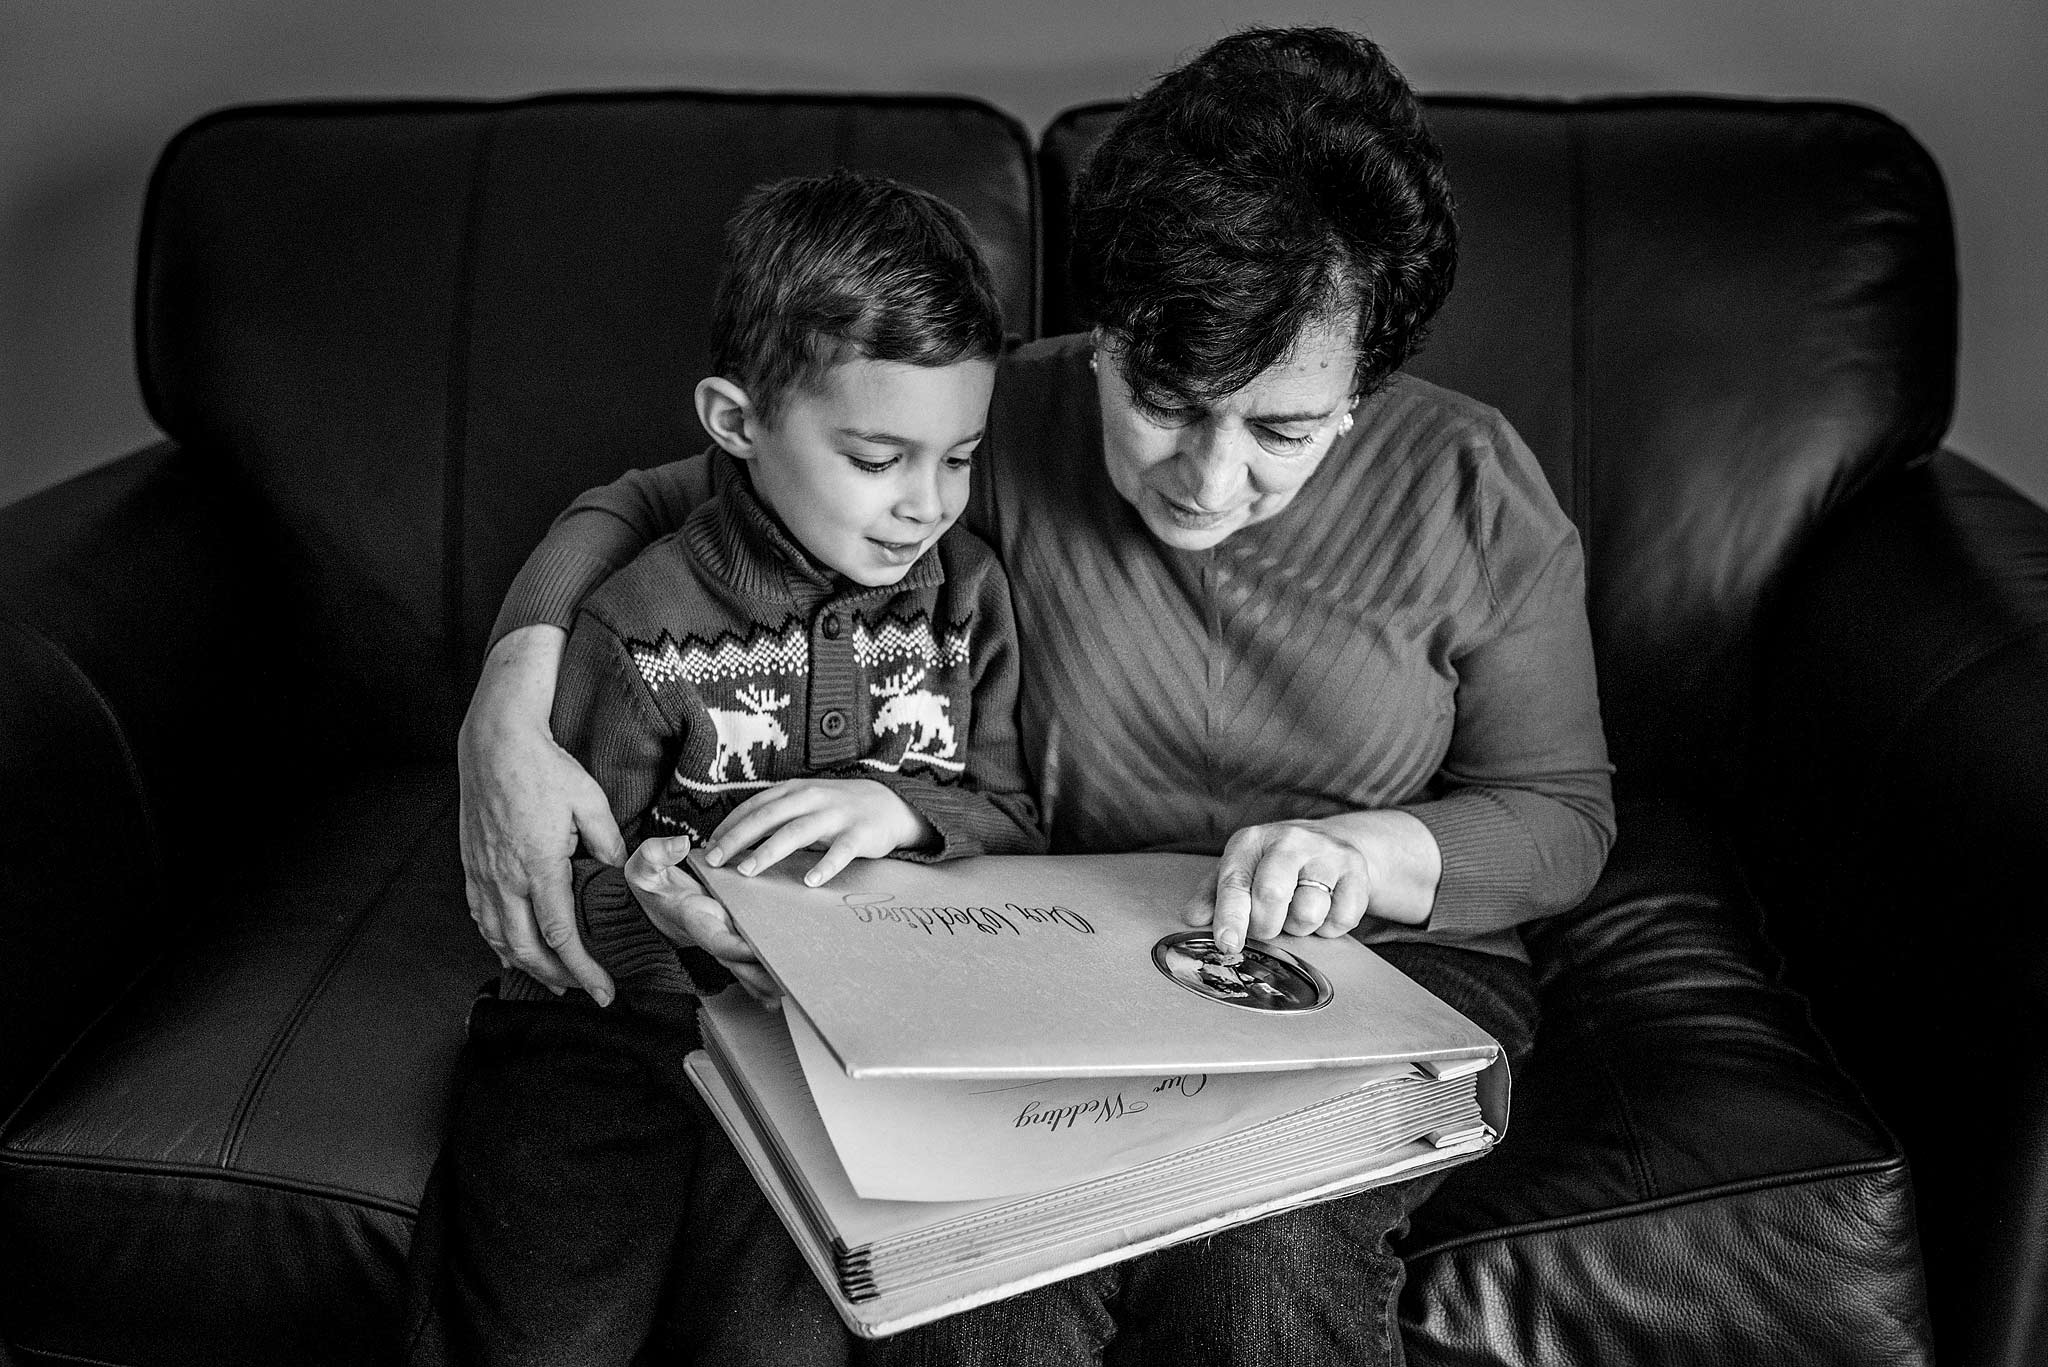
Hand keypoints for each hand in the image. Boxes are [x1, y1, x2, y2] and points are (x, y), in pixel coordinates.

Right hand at [458, 626, 624, 1003]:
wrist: (495, 742)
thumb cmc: (544, 767)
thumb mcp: (590, 801)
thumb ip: (609, 844)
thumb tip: (624, 873)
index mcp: (538, 867)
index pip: (560, 935)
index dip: (582, 970)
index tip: (602, 992)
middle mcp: (505, 878)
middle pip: (526, 948)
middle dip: (556, 977)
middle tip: (583, 991)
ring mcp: (484, 874)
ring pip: (499, 938)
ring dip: (526, 965)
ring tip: (552, 979)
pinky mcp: (472, 865)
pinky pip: (481, 916)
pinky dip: (497, 941)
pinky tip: (511, 949)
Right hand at [624, 835, 780, 1003]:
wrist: (656, 901)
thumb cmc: (653, 885)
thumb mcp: (645, 866)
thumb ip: (658, 854)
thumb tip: (680, 845)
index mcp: (696, 921)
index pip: (718, 940)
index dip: (737, 949)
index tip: (756, 950)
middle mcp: (713, 936)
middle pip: (739, 964)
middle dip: (761, 974)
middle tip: (788, 981)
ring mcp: (724, 940)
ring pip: (747, 967)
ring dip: (768, 980)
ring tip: (794, 987)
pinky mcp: (733, 938)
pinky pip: (749, 962)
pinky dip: (765, 976)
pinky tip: (784, 989)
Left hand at [704, 779, 933, 885]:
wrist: (890, 804)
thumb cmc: (837, 809)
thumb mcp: (805, 804)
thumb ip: (776, 817)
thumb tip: (736, 841)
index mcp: (794, 791)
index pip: (755, 806)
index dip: (730, 826)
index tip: (708, 848)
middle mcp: (812, 798)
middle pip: (768, 817)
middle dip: (739, 839)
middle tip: (716, 861)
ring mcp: (836, 815)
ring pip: (798, 832)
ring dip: (770, 851)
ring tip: (748, 871)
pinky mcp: (859, 833)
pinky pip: (841, 851)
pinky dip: (825, 866)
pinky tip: (810, 882)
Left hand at [1183, 811, 1440, 952]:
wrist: (1331, 845)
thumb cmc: (1272, 866)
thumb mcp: (1240, 871)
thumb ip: (1213, 895)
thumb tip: (1193, 919)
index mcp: (1252, 841)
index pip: (1235, 882)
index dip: (1230, 918)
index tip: (1228, 945)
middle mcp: (1289, 840)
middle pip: (1272, 895)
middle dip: (1266, 926)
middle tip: (1269, 927)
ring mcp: (1326, 853)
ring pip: (1308, 912)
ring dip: (1299, 927)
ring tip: (1297, 912)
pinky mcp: (1356, 871)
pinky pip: (1341, 919)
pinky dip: (1329, 927)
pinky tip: (1324, 910)